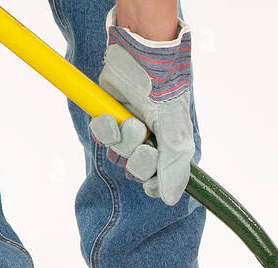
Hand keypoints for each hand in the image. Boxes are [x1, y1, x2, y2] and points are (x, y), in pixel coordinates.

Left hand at [90, 15, 193, 205]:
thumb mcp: (176, 136)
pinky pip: (102, 136)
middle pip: (137, 171)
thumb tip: (170, 200)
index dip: (153, 184)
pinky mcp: (111, 115)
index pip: (160, 183)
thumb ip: (174, 170)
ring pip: (118, 154)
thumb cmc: (166, 94)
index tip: (152, 180)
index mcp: (172, 149)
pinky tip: (109, 118)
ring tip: (129, 121)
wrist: (145, 56)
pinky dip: (104, 130)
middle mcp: (152, 142)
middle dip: (137, 158)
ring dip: (121, 141)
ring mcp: (130, 129)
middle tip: (143, 140)